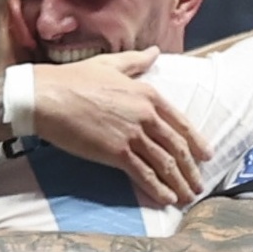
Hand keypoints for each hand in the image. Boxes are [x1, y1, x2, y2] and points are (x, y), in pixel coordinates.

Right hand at [28, 52, 202, 206]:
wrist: (46, 95)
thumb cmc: (73, 78)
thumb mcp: (109, 64)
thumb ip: (136, 62)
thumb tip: (156, 52)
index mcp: (147, 94)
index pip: (180, 123)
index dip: (196, 142)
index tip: (206, 155)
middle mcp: (145, 115)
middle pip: (177, 147)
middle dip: (191, 169)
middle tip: (199, 184)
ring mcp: (132, 135)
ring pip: (164, 163)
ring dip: (179, 183)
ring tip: (186, 196)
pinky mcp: (116, 153)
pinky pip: (143, 174)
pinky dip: (158, 189)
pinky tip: (166, 199)